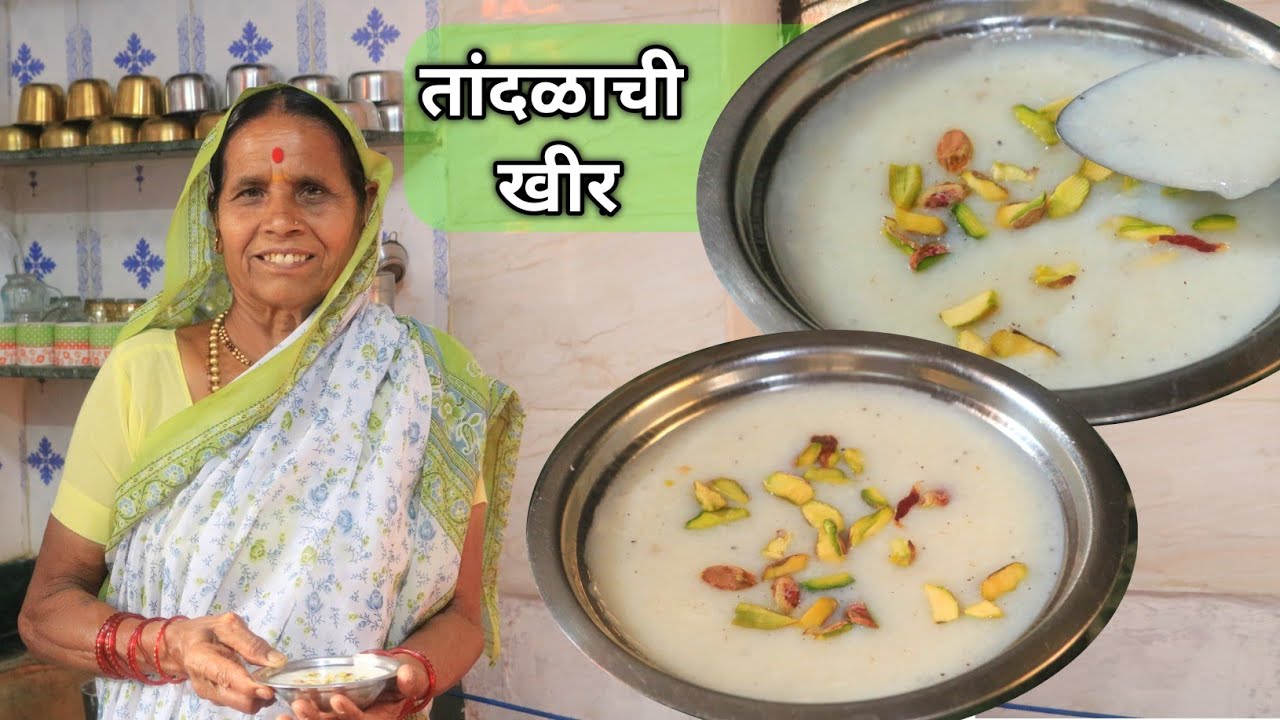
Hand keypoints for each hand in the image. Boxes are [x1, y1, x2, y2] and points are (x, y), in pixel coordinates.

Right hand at [160, 612, 285, 714]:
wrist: (181, 646)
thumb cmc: (205, 632)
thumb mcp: (227, 626)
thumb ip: (251, 643)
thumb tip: (277, 662)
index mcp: (202, 660)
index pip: (228, 678)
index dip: (251, 686)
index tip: (271, 688)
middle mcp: (204, 684)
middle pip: (239, 701)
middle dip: (261, 694)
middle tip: (279, 679)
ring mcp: (210, 696)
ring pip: (243, 705)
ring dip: (260, 696)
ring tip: (270, 678)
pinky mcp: (217, 700)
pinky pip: (241, 703)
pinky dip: (254, 696)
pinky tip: (258, 681)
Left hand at [278, 661, 430, 719]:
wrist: (392, 687)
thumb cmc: (400, 685)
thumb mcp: (409, 682)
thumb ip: (409, 681)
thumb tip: (406, 673)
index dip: (349, 712)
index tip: (337, 698)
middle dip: (316, 719)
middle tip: (301, 706)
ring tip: (283, 716)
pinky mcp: (328, 719)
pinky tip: (280, 715)